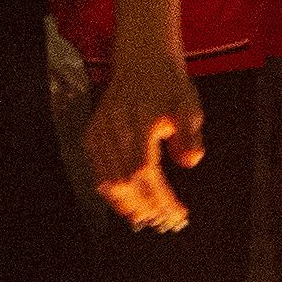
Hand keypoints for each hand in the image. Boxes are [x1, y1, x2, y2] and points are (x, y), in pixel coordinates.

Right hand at [88, 57, 206, 231]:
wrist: (142, 58)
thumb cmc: (169, 84)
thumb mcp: (189, 104)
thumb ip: (190, 134)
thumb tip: (190, 162)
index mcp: (140, 122)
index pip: (145, 172)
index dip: (159, 198)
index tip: (177, 214)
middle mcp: (114, 128)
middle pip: (124, 181)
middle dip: (144, 207)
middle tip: (164, 223)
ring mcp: (100, 131)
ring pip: (107, 180)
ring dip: (127, 205)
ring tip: (146, 219)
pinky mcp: (92, 133)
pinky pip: (98, 170)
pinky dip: (111, 191)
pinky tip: (128, 203)